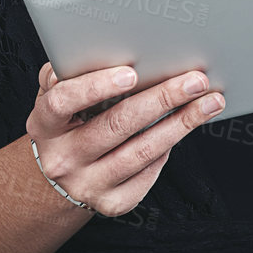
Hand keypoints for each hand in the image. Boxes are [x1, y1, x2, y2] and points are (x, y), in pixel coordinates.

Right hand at [25, 62, 224, 216]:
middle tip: (195, 80)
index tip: (131, 73)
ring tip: (209, 102)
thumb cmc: (65, 122)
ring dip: (181, 124)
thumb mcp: (54, 97)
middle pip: (116, 126)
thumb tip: (97, 48)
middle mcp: (62, 159)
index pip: (64, 102)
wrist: (58, 177)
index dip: (96, 87)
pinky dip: (167, 150)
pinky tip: (183, 128)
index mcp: (44, 124)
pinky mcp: (111, 203)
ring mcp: (86, 185)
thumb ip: (67, 74)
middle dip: (162, 99)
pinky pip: (147, 175)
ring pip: (141, 153)